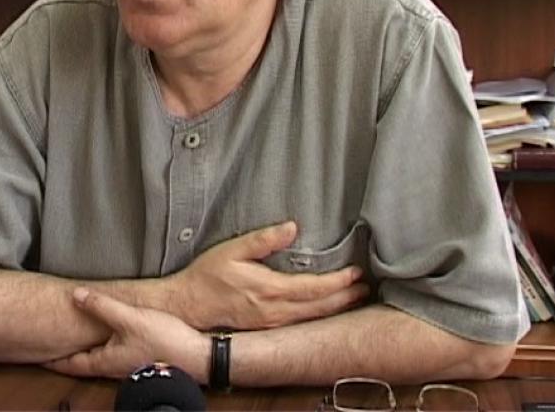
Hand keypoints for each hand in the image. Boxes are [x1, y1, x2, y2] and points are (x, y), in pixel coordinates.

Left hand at [45, 288, 208, 381]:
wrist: (196, 356)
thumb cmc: (163, 341)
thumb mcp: (129, 318)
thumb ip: (102, 306)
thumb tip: (75, 294)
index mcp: (104, 361)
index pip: (68, 363)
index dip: (50, 358)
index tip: (35, 353)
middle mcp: (112, 367)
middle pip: (81, 362)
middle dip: (64, 354)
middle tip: (48, 343)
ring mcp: (126, 364)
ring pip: (97, 357)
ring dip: (83, 349)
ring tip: (72, 336)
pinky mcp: (138, 357)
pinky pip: (111, 352)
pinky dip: (101, 344)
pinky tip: (106, 333)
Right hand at [170, 221, 368, 330]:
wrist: (190, 304)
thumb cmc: (209, 275)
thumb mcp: (233, 249)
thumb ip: (263, 239)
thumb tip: (291, 227)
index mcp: (270, 289)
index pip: (314, 288)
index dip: (338, 282)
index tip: (355, 273)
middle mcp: (275, 310)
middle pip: (320, 307)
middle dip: (345, 297)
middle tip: (365, 287)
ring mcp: (272, 323)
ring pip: (313, 318)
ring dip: (336, 308)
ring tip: (354, 298)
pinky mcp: (267, 327)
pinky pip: (301, 323)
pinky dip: (319, 316)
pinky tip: (327, 310)